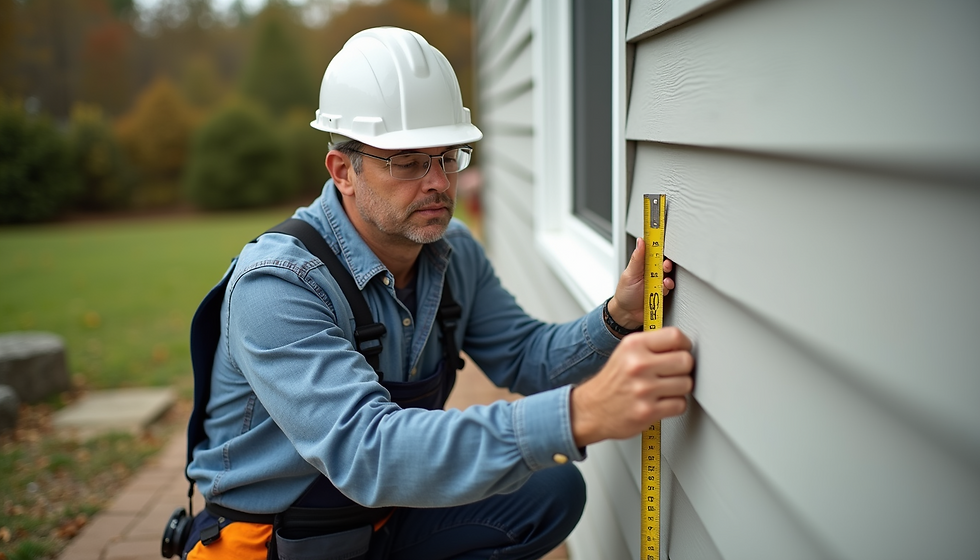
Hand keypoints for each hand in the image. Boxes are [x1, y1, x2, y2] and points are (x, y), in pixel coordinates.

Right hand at [570, 327, 692, 446]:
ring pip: (686, 384)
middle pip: (686, 361)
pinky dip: (675, 405)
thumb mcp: (626, 352)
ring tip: (664, 389)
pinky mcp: (648, 411)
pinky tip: (662, 401)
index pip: (675, 336)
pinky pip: (680, 404)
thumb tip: (684, 345)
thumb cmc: (613, 381)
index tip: (682, 352)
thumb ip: (653, 345)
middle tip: (673, 373)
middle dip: (683, 369)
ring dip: (680, 389)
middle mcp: (638, 365)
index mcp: (633, 345)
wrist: (591, 409)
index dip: (685, 345)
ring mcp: (643, 389)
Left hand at [607, 239, 675, 330]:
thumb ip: (637, 258)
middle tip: (665, 265)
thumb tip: (641, 241)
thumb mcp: (629, 274)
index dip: (658, 247)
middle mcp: (652, 273)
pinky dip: (668, 287)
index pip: (653, 252)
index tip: (662, 242)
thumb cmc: (625, 294)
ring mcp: (658, 283)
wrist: (627, 314)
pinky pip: (669, 288)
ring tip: (663, 280)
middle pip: (664, 263)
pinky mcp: (662, 293)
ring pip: (668, 275)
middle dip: (666, 264)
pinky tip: (664, 288)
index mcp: (643, 265)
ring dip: (667, 277)